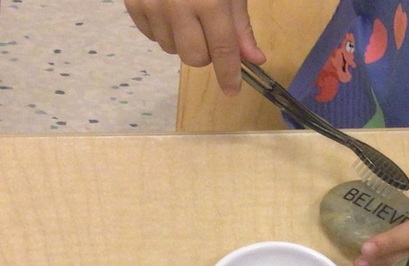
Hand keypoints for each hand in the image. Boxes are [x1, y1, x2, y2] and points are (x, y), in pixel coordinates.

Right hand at [124, 0, 265, 94]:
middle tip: (209, 37)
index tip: (232, 91)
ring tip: (186, 16)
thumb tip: (254, 59)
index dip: (228, 74)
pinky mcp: (132, 2)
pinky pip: (150, 36)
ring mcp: (151, 4)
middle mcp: (177, 6)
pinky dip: (162, 31)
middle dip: (205, 55)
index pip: (221, 50)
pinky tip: (168, 11)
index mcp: (209, 2)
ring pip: (170, 49)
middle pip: (193, 57)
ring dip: (183, 41)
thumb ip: (240, 26)